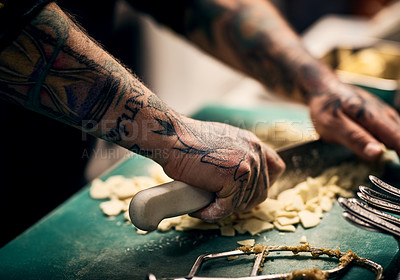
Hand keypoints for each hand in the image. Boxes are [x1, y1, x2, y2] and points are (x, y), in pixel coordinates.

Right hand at [161, 115, 284, 222]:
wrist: (172, 137)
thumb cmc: (186, 140)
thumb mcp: (222, 142)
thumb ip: (236, 157)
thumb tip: (237, 179)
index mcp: (253, 143)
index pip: (276, 168)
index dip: (263, 184)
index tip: (247, 192)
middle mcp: (254, 153)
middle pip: (261, 192)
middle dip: (241, 203)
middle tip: (220, 204)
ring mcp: (246, 166)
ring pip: (242, 203)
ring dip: (223, 209)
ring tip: (204, 205)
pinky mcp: (233, 179)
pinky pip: (226, 209)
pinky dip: (211, 214)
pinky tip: (199, 210)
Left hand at [308, 83, 399, 160]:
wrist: (323, 89)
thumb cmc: (325, 110)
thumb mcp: (333, 126)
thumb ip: (355, 139)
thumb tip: (377, 154)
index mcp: (371, 115)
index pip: (397, 139)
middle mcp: (383, 112)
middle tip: (396, 173)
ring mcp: (385, 112)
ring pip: (398, 131)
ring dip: (398, 147)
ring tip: (393, 163)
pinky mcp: (383, 114)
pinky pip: (394, 128)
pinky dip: (394, 140)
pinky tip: (390, 151)